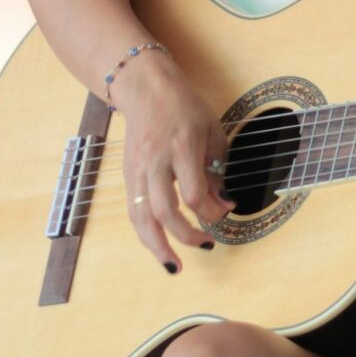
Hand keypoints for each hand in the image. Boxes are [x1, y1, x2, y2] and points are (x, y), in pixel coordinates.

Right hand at [113, 54, 231, 271]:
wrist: (146, 90)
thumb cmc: (184, 107)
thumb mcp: (212, 130)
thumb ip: (218, 168)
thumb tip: (223, 202)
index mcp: (181, 148)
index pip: (194, 194)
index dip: (212, 210)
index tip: (226, 209)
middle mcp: (156, 162)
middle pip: (165, 211)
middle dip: (186, 235)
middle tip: (207, 245)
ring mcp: (138, 170)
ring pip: (142, 217)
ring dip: (157, 247)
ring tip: (174, 266)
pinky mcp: (129, 175)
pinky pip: (134, 211)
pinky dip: (146, 233)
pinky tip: (158, 246)